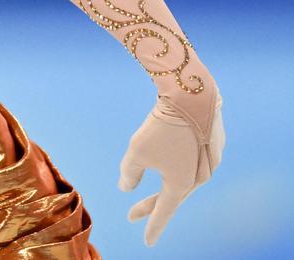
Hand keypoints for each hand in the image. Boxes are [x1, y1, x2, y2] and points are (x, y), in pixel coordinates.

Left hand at [118, 93, 224, 245]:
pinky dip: (179, 164)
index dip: (153, 226)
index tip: (147, 242)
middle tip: (132, 215)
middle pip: (173, 195)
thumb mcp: (136, 151)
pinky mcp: (212, 144)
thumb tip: (125, 187)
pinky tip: (171, 159)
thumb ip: (130, 173)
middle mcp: (200, 177)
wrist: (190, 95)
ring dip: (165, 183)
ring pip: (185, 177)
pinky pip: (194, 160)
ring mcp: (210, 162)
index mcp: (182, 184)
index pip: (164, 211)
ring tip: (148, 185)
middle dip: (152, 205)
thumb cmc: (161, 127)